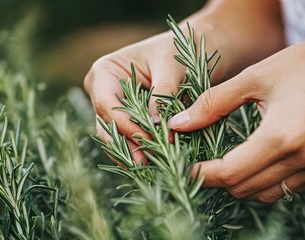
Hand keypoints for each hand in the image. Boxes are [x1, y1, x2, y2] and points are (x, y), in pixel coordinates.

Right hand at [84, 32, 188, 164]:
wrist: (200, 49)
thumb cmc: (183, 49)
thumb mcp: (173, 67)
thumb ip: (162, 95)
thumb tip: (155, 125)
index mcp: (105, 72)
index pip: (107, 105)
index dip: (126, 125)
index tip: (151, 138)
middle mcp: (104, 93)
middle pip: (107, 126)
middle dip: (128, 145)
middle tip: (148, 163)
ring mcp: (115, 110)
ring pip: (117, 140)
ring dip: (135, 154)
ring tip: (153, 167)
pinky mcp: (131, 123)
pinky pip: (132, 142)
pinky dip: (144, 152)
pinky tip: (158, 164)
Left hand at [167, 37, 304, 202]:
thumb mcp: (256, 77)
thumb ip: (213, 103)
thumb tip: (178, 124)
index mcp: (280, 137)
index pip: (229, 173)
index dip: (201, 174)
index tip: (183, 165)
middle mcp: (301, 160)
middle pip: (244, 188)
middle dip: (216, 179)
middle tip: (199, 161)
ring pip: (265, 194)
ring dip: (240, 184)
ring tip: (224, 162)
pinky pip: (287, 188)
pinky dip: (264, 182)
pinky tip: (254, 162)